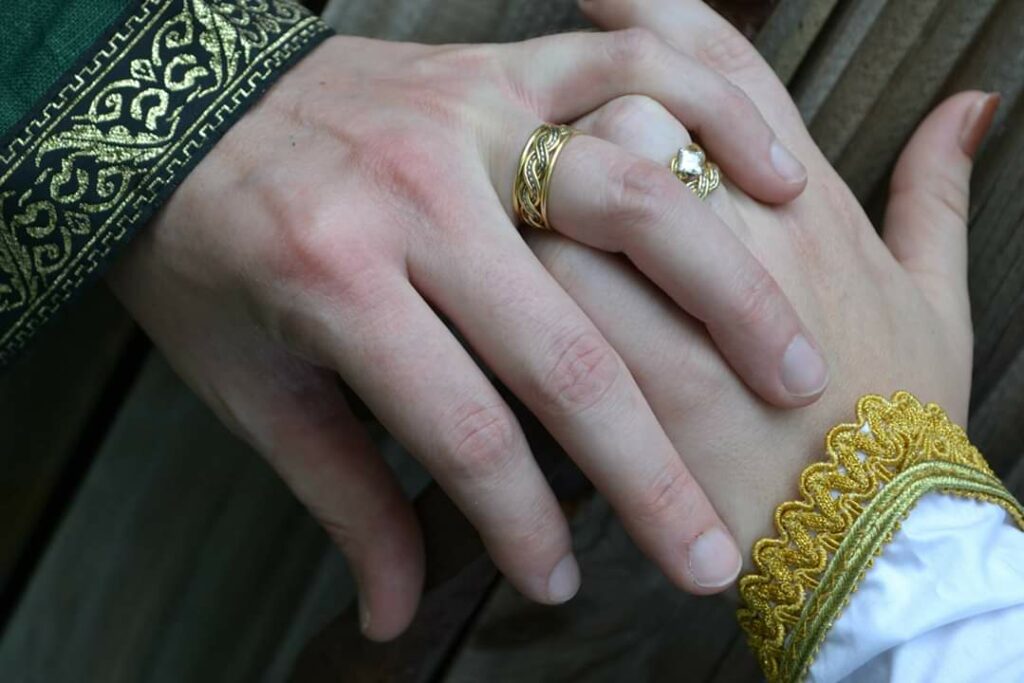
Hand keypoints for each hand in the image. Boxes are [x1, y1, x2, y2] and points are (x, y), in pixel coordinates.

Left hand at [106, 29, 822, 637]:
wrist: (167, 105)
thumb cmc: (202, 249)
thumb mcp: (247, 380)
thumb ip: (338, 491)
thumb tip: (392, 613)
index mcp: (334, 281)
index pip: (463, 432)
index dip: (523, 526)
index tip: (562, 584)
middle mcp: (413, 193)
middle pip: (567, 347)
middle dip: (649, 469)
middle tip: (712, 552)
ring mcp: (465, 115)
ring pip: (632, 202)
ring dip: (727, 295)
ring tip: (795, 376)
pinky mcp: (495, 65)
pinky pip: (626, 70)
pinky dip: (711, 112)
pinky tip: (777, 179)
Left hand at [530, 0, 990, 554]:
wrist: (883, 539)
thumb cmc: (908, 411)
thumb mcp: (940, 296)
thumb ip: (940, 189)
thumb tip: (972, 104)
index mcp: (811, 201)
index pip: (723, 74)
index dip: (658, 17)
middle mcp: (754, 232)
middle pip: (636, 116)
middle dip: (583, 116)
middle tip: (539, 128)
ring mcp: (697, 305)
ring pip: (583, 194)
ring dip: (533, 185)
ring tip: (491, 192)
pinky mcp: (649, 382)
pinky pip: (557, 297)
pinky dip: (516, 274)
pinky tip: (485, 276)